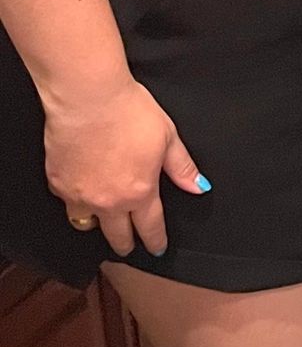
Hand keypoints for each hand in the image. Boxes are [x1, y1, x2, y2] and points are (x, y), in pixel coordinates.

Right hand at [44, 76, 209, 257]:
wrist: (87, 97)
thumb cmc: (130, 112)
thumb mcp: (167, 137)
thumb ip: (182, 167)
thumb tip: (199, 188)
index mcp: (139, 192)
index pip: (150, 227)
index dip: (155, 241)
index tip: (158, 248)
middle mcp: (108, 202)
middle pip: (117, 236)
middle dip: (126, 243)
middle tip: (129, 246)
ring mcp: (79, 196)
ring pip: (87, 223)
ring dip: (97, 224)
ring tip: (104, 220)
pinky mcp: (57, 183)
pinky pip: (67, 202)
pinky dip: (76, 200)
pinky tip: (81, 190)